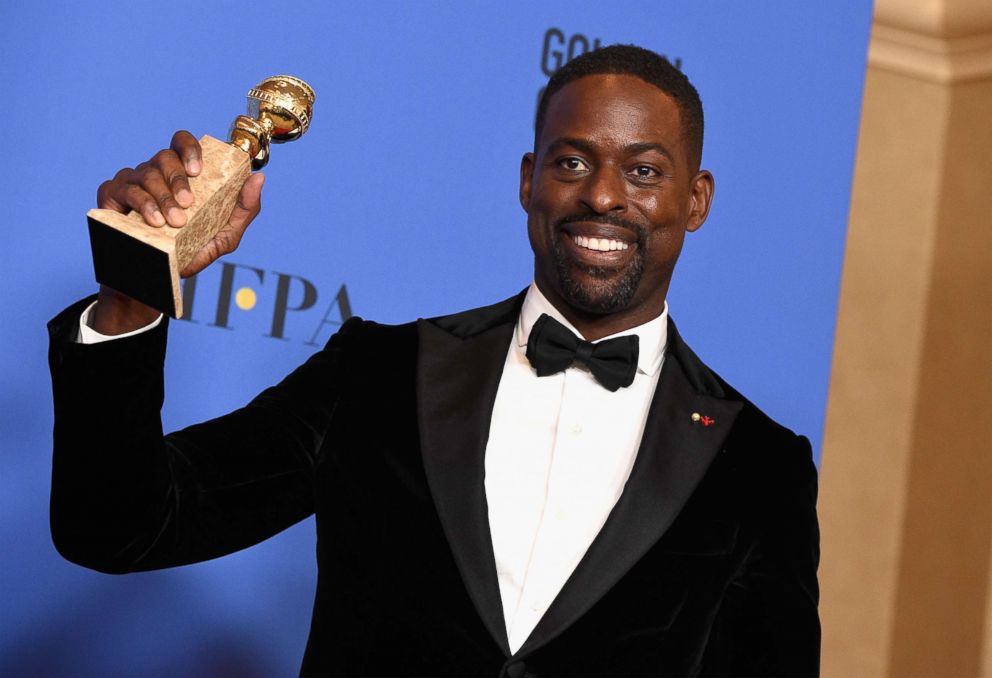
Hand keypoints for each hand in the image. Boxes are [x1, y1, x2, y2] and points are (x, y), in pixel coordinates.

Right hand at [90, 131, 264, 333]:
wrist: (156, 280)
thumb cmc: (191, 251)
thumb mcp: (225, 235)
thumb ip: (244, 208)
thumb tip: (259, 178)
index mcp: (180, 174)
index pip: (182, 143)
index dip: (189, 148)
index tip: (197, 170)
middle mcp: (155, 173)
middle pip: (163, 157)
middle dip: (177, 179)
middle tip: (188, 205)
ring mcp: (131, 183)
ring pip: (145, 174)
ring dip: (161, 197)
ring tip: (172, 221)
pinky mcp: (111, 197)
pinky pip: (122, 189)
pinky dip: (140, 202)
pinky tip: (152, 220)